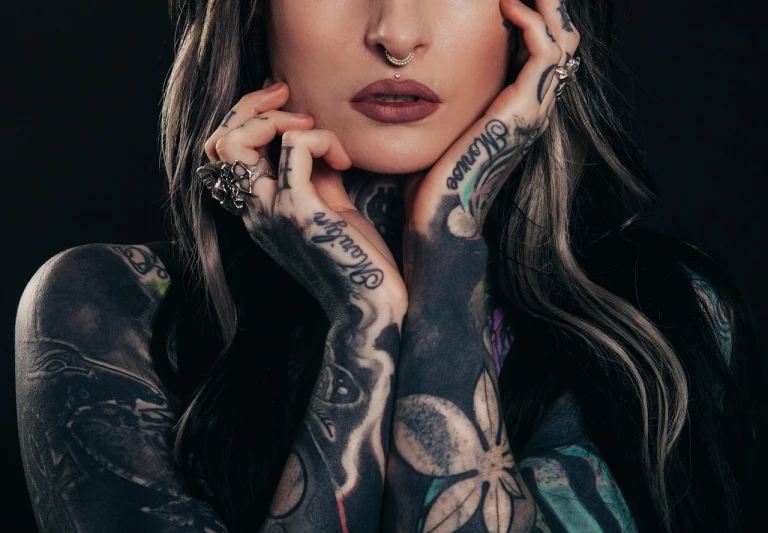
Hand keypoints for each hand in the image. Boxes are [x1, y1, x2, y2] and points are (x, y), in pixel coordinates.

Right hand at [203, 82, 406, 317]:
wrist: (372, 304)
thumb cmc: (357, 257)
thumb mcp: (329, 203)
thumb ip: (312, 170)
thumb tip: (308, 133)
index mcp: (257, 209)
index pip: (223, 152)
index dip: (247, 117)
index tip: (286, 104)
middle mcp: (253, 211)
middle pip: (219, 141)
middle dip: (253, 105)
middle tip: (289, 97)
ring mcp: (270, 212)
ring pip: (239, 141)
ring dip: (281, 118)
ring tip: (317, 129)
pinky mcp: (298, 212)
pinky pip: (293, 147)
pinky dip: (320, 138)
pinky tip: (344, 159)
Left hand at [405, 0, 579, 238]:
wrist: (440, 215)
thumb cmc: (433, 178)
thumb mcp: (444, 128)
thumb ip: (452, 102)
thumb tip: (429, 78)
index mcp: (517, 110)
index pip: (540, 52)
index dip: (531, 18)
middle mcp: (532, 107)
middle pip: (559, 42)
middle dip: (545, 7)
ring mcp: (532, 108)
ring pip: (560, 40)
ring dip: (543, 6)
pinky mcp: (524, 109)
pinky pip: (545, 51)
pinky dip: (532, 21)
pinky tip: (505, 7)